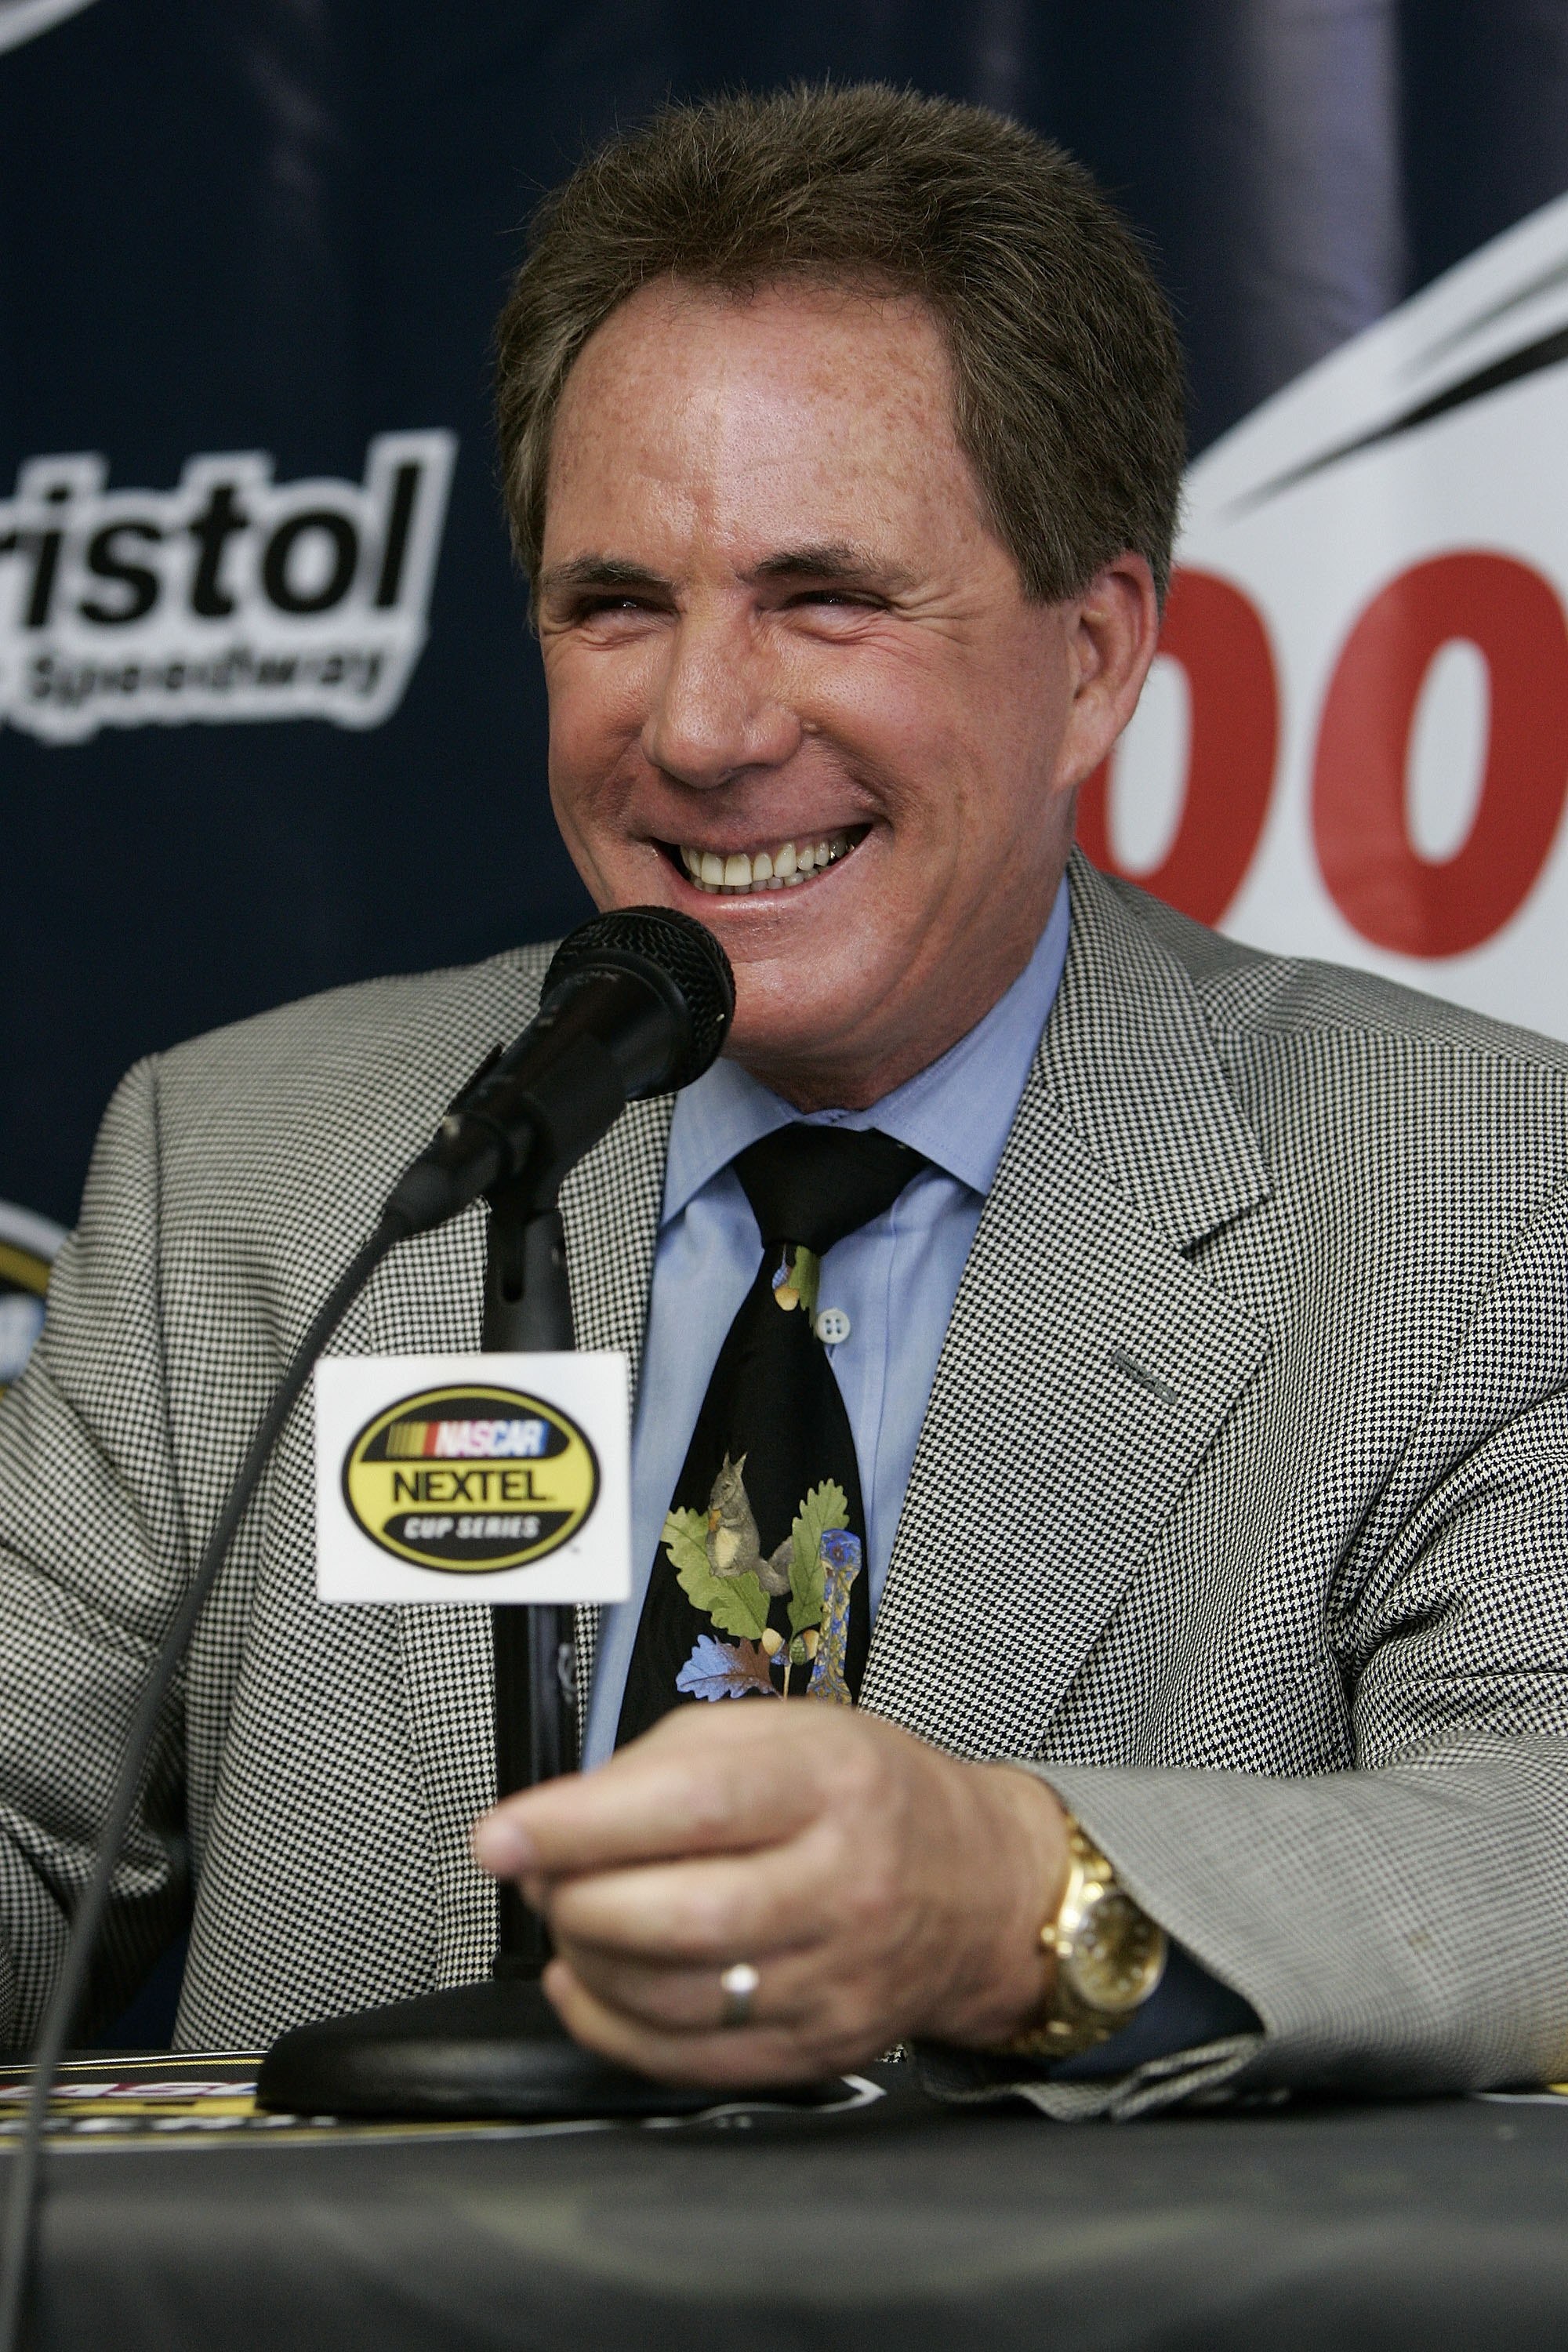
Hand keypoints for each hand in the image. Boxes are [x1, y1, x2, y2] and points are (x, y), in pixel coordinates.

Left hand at [471, 1701, 1069, 2086]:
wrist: (978, 1887)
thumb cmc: (867, 1796)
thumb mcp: (782, 1731)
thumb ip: (665, 1762)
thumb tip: (560, 1820)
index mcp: (830, 1784)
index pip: (693, 1806)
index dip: (581, 1824)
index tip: (503, 1834)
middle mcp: (843, 1883)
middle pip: (677, 1916)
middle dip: (577, 1901)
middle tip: (543, 1875)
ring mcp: (835, 1978)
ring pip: (674, 1997)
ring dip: (588, 1963)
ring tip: (575, 1921)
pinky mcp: (819, 2049)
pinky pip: (689, 2060)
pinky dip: (613, 2026)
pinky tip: (593, 1983)